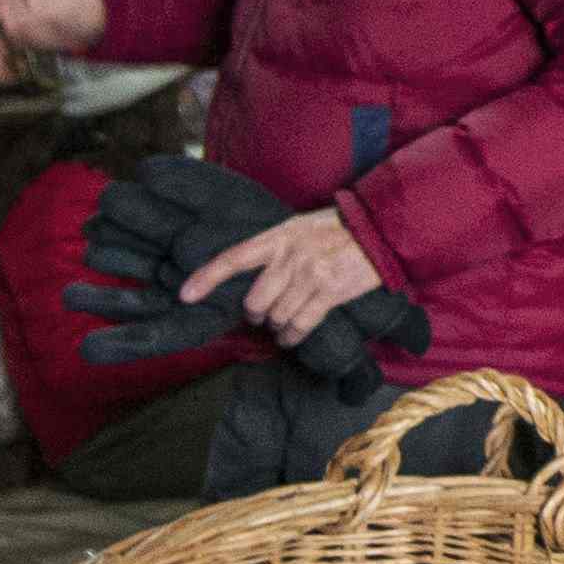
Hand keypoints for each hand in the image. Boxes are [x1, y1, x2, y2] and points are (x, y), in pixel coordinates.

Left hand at [196, 206, 382, 346]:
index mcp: (278, 236)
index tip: (185, 295)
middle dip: (256, 314)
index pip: (234, 258)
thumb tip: (251, 276)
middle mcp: (290, 256)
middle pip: (255, 301)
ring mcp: (310, 275)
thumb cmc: (338, 229)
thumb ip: (275, 248)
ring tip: (282, 325)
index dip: (206, 277)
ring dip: (277, 327)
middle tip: (262, 316)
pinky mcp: (330, 292)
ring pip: (277, 316)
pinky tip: (291, 337)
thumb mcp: (300, 226)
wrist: (378, 230)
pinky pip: (299, 325)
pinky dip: (292, 337)